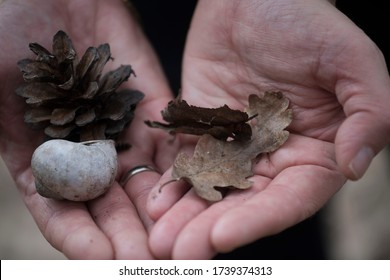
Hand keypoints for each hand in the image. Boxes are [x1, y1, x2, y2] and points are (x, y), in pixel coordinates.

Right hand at [0, 0, 174, 258]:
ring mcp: (119, 126)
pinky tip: (185, 194)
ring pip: (141, 181)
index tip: (102, 262)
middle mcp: (83, 147)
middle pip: (108, 204)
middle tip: (149, 261)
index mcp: (40, 154)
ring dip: (156, 214)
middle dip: (127, 236)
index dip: (80, 240)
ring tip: (173, 240)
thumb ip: (3, 134)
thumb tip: (29, 184)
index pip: (62, 211)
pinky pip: (166, 142)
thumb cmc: (5, 30)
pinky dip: (174, 169)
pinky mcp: (150, 102)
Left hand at [147, 0, 389, 258]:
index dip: (257, 221)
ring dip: (184, 217)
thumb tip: (355, 167)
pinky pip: (186, 163)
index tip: (220, 237)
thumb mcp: (353, 60)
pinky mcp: (204, 131)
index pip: (289, 200)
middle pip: (242, 205)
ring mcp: (234, 147)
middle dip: (209, 230)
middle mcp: (273, 158)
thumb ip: (371, 113)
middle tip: (176, 256)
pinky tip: (153, 204)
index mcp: (314, 152)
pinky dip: (171, 185)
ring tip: (157, 241)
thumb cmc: (307, 22)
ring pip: (210, 190)